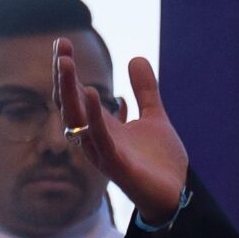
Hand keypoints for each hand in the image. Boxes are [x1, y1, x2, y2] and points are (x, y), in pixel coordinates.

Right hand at [64, 50, 189, 224]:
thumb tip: (136, 58)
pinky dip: (93, 115)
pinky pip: (99, 138)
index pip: (75, 94)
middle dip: (63, 75)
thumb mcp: (154, 117)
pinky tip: (89, 92)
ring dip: (69, 91)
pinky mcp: (115, 164)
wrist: (176, 195)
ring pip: (76, 120)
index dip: (67, 70)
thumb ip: (145, 91)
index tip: (63, 42)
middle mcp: (96, 138)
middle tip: (62, 46)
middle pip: (69, 103)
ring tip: (67, 63)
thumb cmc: (159, 162)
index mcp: (102, 126)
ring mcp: (103, 152)